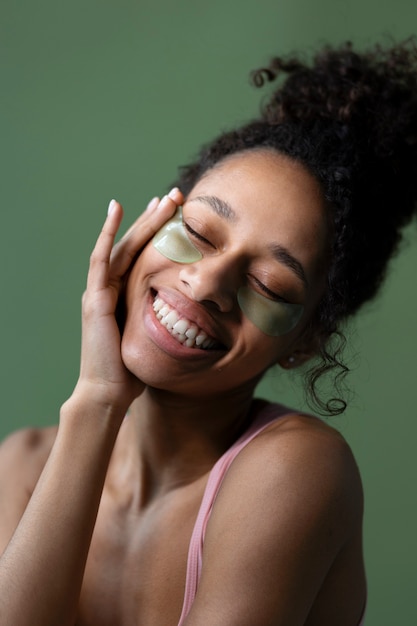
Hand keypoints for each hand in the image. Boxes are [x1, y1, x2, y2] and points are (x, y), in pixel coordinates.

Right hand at [74, 188, 183, 413]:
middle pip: (134, 246)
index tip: (178, 216)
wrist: (109, 392)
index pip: (143, 258)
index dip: (159, 236)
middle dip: (154, 220)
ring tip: (160, 200)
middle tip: (174, 197)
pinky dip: (107, 233)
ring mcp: (100, 291)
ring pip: (122, 246)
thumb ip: (167, 321)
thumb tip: (199, 317)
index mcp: (125, 297)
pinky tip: (116, 211)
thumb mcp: (154, 338)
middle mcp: (111, 289)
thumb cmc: (132, 372)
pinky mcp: (96, 298)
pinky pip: (101, 259)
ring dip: (140, 221)